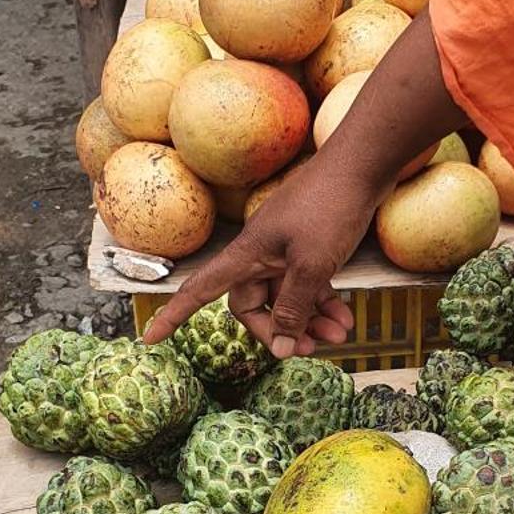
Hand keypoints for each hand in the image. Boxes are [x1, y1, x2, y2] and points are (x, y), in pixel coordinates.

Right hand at [143, 9, 465, 354]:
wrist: (363, 164)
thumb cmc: (330, 207)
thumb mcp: (311, 265)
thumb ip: (295, 307)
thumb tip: (283, 348)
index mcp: (246, 255)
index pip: (200, 290)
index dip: (175, 315)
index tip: (149, 340)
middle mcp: (260, 254)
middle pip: (253, 305)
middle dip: (280, 330)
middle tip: (308, 350)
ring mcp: (286, 249)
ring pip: (287, 298)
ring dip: (310, 321)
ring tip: (338, 336)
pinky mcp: (310, 247)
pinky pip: (307, 285)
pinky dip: (324, 304)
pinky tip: (345, 319)